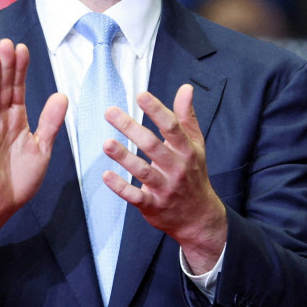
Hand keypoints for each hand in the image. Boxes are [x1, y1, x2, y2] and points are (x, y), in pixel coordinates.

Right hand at [0, 39, 66, 262]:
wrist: (2, 206)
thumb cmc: (20, 177)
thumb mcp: (43, 147)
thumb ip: (51, 122)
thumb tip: (62, 95)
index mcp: (16, 120)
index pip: (18, 89)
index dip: (20, 69)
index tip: (23, 48)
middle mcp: (1, 122)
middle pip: (3, 89)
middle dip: (5, 66)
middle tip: (7, 42)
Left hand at [102, 84, 227, 272]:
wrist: (199, 217)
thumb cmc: (194, 174)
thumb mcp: (196, 145)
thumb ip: (186, 116)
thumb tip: (185, 89)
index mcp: (187, 150)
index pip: (172, 127)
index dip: (156, 110)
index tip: (141, 95)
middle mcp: (177, 168)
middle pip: (153, 146)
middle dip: (131, 128)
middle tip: (110, 112)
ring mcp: (165, 188)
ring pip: (143, 171)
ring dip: (124, 157)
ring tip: (106, 143)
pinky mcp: (153, 206)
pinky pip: (136, 196)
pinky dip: (121, 187)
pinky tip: (107, 175)